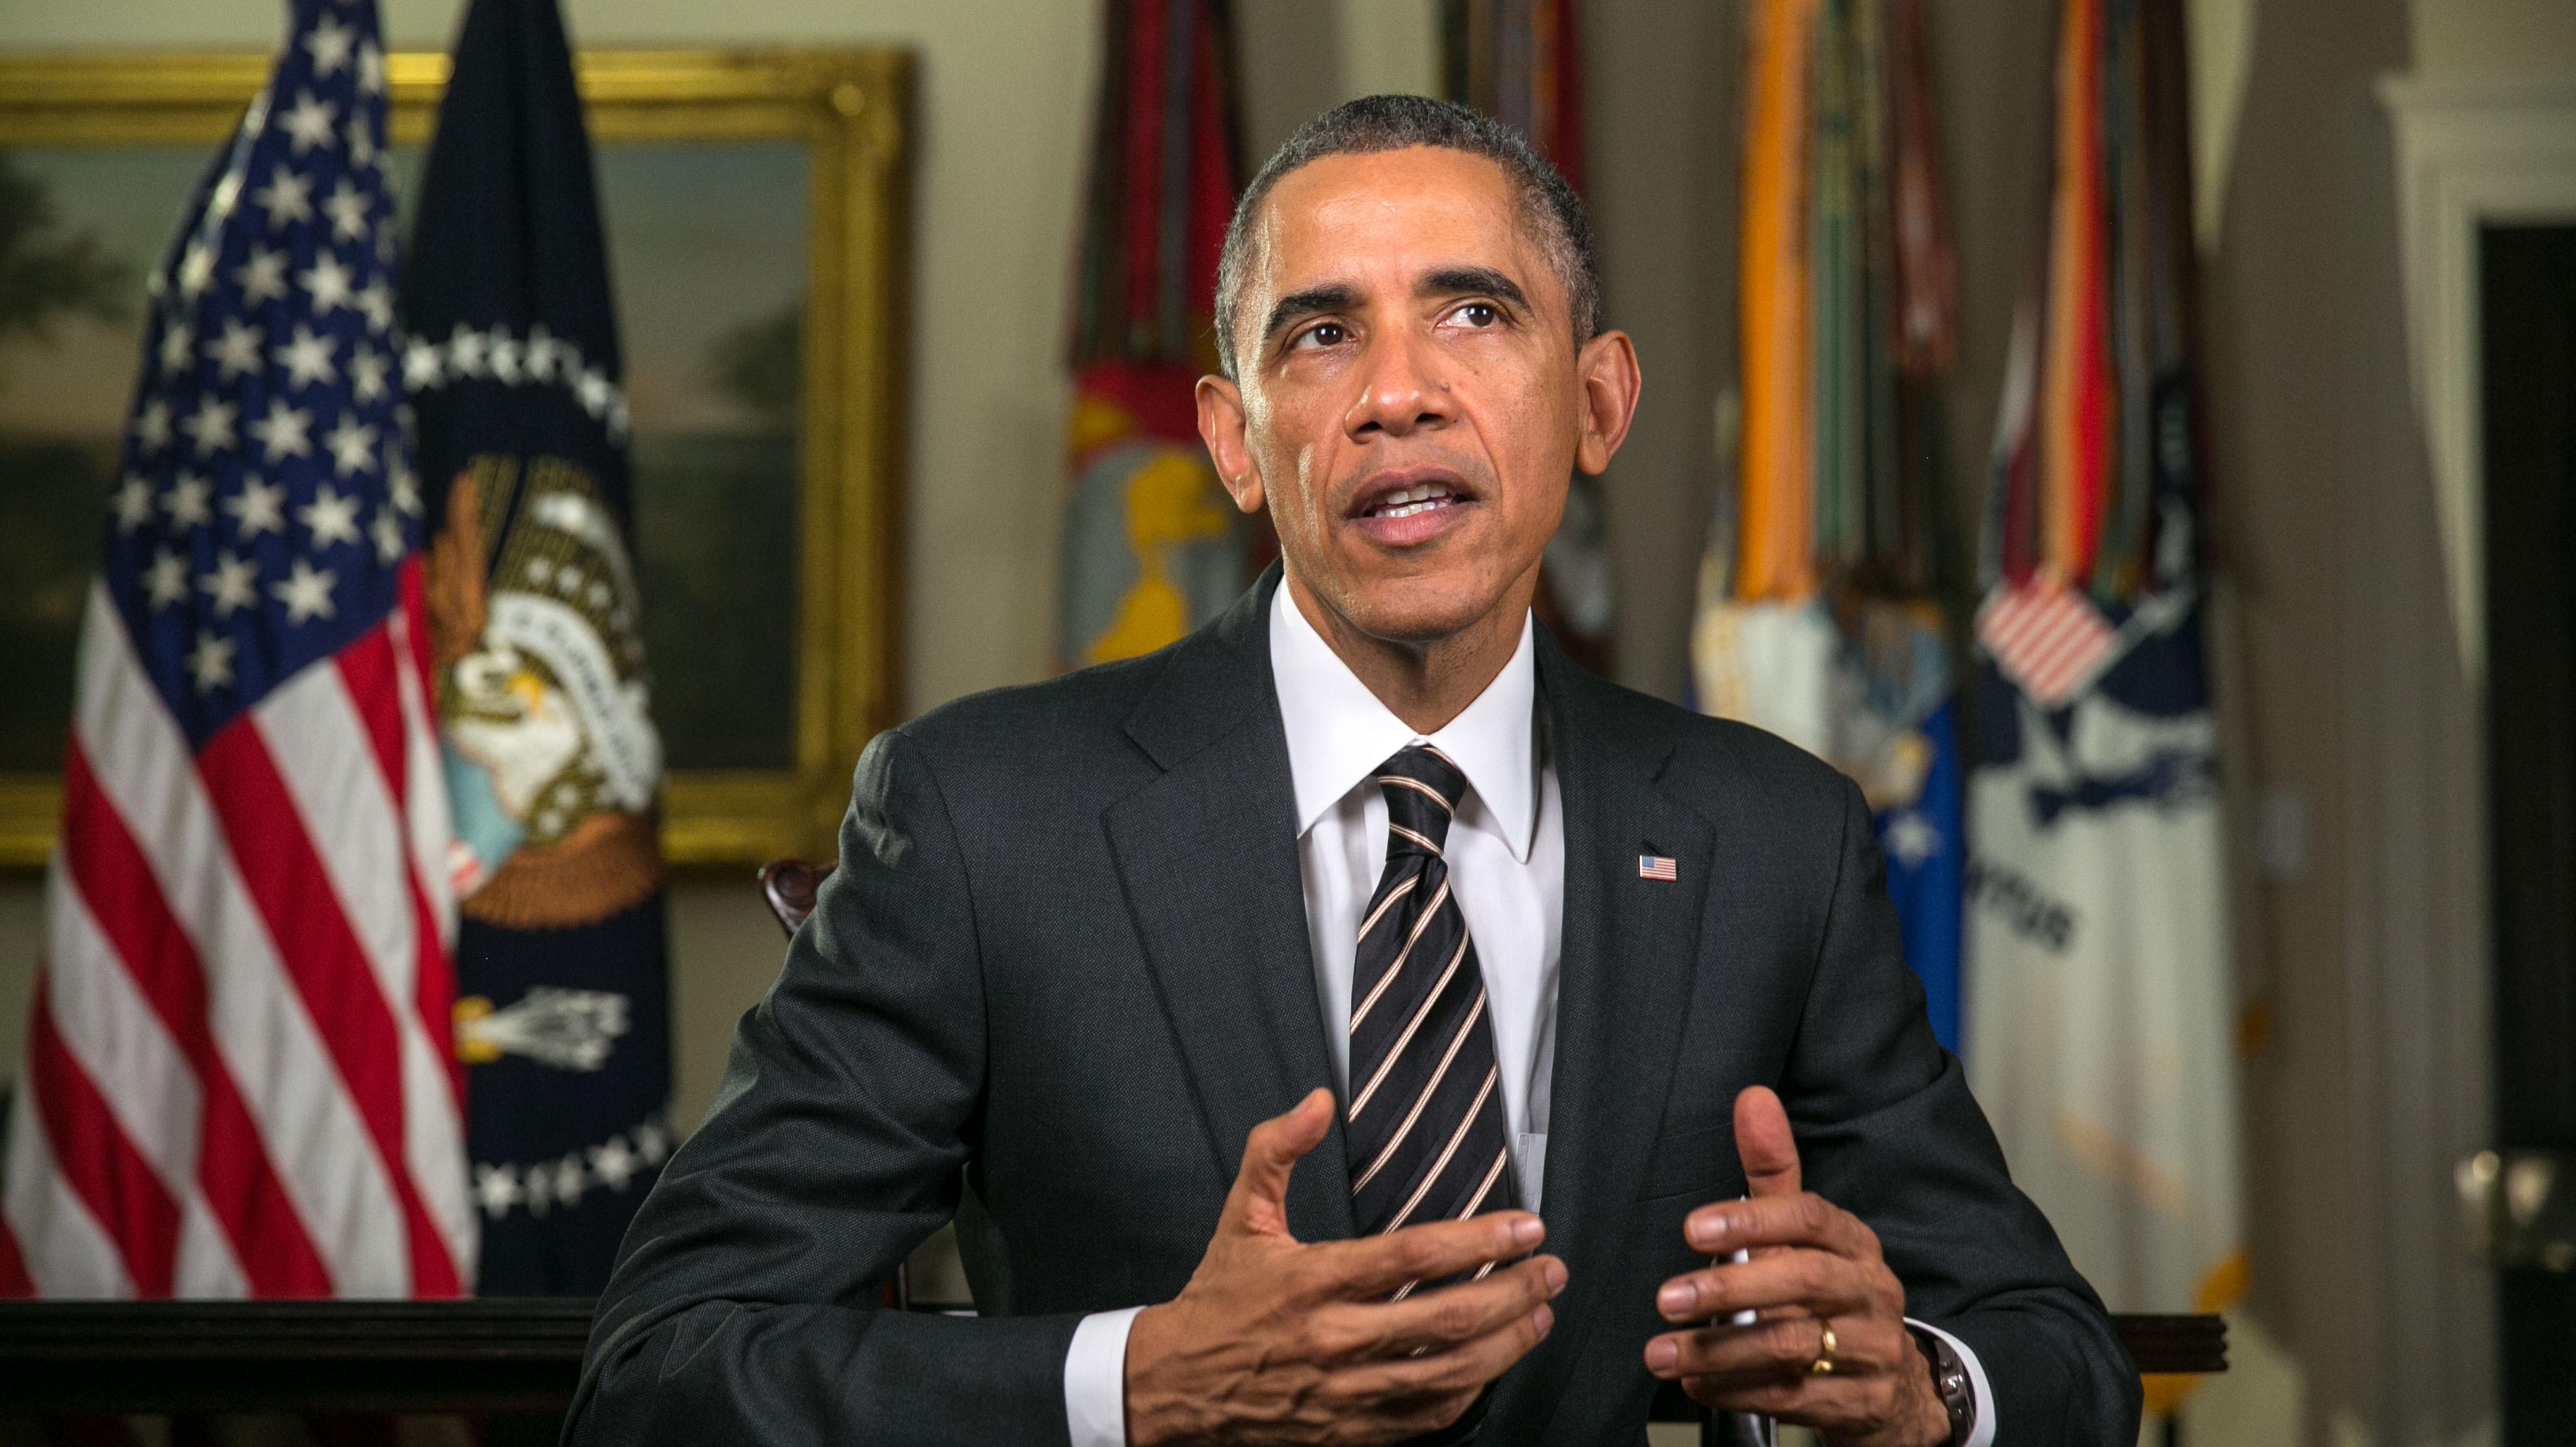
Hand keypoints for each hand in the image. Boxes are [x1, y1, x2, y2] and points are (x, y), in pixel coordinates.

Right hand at [1124, 1088, 1565, 1445]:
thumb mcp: (1240, 1215)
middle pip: (1445, 1318)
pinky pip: (1425, 1416)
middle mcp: (1334, 1338)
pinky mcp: (1349, 1430)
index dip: (1479, 1241)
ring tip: (1541, 1315)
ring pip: (1447, 1373)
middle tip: (1551, 1270)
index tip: (1525, 1228)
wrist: (1174, 1386)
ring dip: (1505, 1344)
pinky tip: (1494, 1365)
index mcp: (1312, 1279)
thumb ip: (1276, 1149)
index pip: (1414, 1255)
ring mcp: (1345, 1391)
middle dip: (1512, 1292)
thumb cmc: (1217, 1299)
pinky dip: (1468, 1392)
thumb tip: (1318, 1102)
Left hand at [1642, 1087, 1951, 1446]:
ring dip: (1719, 1350)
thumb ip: (1773, 1172)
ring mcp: (1873, 1349)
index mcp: (1855, 1242)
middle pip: (1803, 1281)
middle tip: (1667, 1298)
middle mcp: (1871, 1290)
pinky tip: (1696, 1384)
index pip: (1810, 1217)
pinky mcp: (1862, 1401)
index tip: (1692, 1228)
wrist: (1891, 1385)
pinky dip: (1736, 1391)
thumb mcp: (1805, 1234)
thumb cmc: (1828, 1294)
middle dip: (1729, 1289)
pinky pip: (1792, 1397)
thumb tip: (1752, 1097)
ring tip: (1664, 1352)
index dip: (1752, 1220)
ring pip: (1793, 1346)